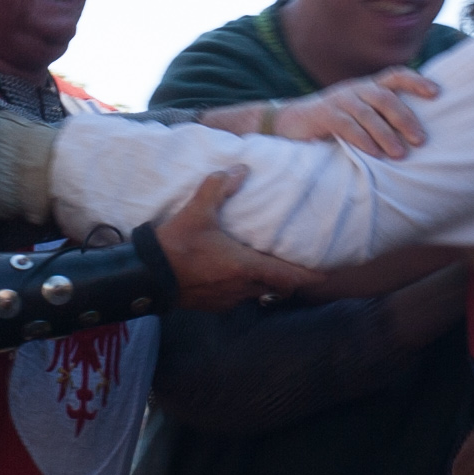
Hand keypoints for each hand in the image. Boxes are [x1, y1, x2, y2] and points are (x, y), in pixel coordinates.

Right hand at [155, 173, 312, 310]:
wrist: (146, 277)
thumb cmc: (175, 245)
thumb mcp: (196, 211)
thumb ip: (219, 187)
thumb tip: (240, 169)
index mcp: (245, 267)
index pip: (288, 277)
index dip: (310, 276)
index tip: (327, 274)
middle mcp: (242, 288)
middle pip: (277, 287)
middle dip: (289, 277)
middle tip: (298, 264)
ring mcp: (227, 300)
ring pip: (258, 293)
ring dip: (266, 282)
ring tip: (267, 265)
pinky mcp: (213, 305)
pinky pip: (239, 297)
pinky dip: (246, 286)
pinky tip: (236, 273)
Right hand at [265, 69, 438, 159]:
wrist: (290, 124)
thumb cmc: (333, 123)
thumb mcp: (359, 115)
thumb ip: (381, 118)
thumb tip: (416, 135)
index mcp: (368, 87)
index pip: (396, 76)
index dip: (417, 82)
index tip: (437, 93)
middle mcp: (356, 89)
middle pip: (386, 97)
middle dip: (405, 118)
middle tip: (420, 140)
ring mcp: (339, 99)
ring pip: (368, 113)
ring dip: (386, 134)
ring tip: (399, 154)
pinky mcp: (323, 114)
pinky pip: (347, 125)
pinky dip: (362, 139)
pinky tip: (374, 154)